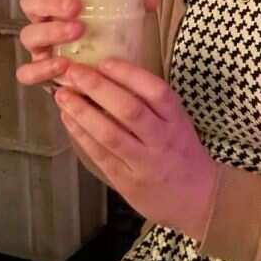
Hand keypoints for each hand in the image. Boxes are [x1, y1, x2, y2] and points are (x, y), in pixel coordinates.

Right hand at [17, 0, 157, 88]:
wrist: (105, 72)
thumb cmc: (106, 32)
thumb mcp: (121, 12)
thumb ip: (133, 1)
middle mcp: (43, 18)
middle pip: (30, 2)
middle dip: (50, 2)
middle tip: (75, 6)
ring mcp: (40, 45)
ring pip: (29, 34)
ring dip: (51, 31)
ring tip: (78, 31)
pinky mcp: (41, 70)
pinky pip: (28, 72)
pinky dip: (42, 68)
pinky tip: (63, 64)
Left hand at [52, 59, 216, 242]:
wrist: (198, 198)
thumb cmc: (183, 153)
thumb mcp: (178, 123)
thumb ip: (152, 104)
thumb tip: (111, 74)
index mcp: (176, 121)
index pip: (156, 91)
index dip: (129, 74)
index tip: (104, 61)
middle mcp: (162, 140)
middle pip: (130, 110)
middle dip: (98, 88)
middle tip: (73, 72)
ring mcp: (144, 163)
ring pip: (111, 134)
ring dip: (83, 112)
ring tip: (62, 95)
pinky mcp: (127, 181)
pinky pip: (101, 155)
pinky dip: (82, 135)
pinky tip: (68, 119)